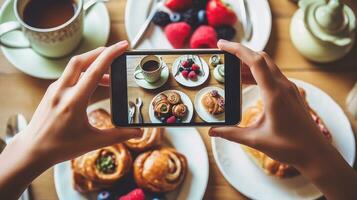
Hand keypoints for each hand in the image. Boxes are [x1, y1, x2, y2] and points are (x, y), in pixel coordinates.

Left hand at [0, 41, 140, 198]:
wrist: (33, 150)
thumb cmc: (60, 147)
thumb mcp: (93, 142)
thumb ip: (118, 135)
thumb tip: (138, 131)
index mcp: (74, 101)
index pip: (94, 70)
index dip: (111, 55)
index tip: (123, 46)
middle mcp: (62, 91)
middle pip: (81, 60)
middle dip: (101, 52)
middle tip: (117, 52)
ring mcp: (54, 90)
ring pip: (74, 67)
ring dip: (93, 64)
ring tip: (109, 75)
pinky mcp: (52, 92)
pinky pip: (69, 76)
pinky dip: (84, 74)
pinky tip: (93, 85)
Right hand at [209, 40, 356, 199]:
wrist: (315, 153)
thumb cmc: (289, 147)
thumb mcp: (256, 140)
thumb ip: (232, 133)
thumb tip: (212, 131)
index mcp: (274, 94)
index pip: (255, 61)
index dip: (237, 50)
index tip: (222, 45)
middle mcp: (283, 86)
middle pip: (262, 58)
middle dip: (241, 53)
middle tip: (223, 56)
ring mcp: (289, 89)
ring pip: (268, 66)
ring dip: (249, 64)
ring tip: (232, 70)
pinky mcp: (291, 93)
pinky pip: (273, 75)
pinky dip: (258, 73)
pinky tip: (247, 82)